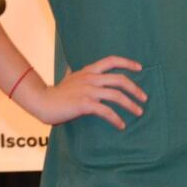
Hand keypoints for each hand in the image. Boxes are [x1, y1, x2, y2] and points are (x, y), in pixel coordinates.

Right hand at [14, 55, 147, 129]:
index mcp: (88, 71)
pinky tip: (121, 125)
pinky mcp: (84, 104)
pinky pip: (106, 111)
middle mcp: (90, 78)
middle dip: (135, 89)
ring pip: (116, 95)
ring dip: (130, 104)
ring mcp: (88, 91)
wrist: (42, 101)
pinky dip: (116, 118)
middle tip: (144, 98)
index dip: (127, 63)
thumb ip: (70, 73)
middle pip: (119, 79)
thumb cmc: (55, 93)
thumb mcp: (65, 78)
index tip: (140, 68)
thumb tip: (68, 67)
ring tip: (138, 112)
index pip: (111, 61)